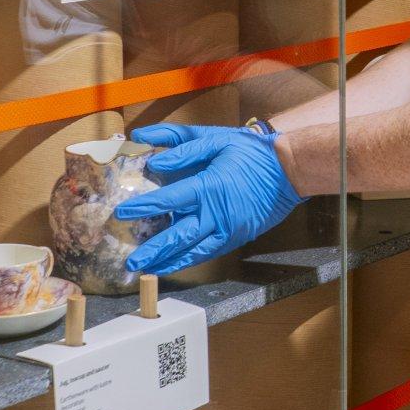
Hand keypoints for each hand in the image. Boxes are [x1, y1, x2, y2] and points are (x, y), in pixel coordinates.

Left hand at [115, 122, 305, 274]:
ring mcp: (228, 229)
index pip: (168, 200)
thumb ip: (181, 145)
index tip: (122, 213)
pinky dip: (190, 259)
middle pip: (178, 237)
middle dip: (153, 251)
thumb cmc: (249, 151)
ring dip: (169, 262)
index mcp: (208, 187)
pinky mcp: (236, 237)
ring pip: (193, 252)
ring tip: (148, 271)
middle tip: (131, 262)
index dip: (144, 208)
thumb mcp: (214, 138)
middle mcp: (216, 214)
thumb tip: (151, 156)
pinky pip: (209, 252)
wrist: (288, 170)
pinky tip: (174, 264)